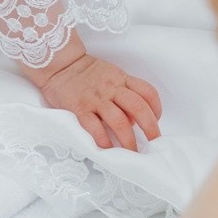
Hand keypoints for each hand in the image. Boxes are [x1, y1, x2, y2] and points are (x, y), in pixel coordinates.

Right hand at [31, 51, 163, 151]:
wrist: (61, 64)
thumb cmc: (87, 73)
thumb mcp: (111, 75)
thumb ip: (124, 93)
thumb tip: (133, 120)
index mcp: (121, 79)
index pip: (147, 92)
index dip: (157, 108)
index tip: (157, 120)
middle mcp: (112, 88)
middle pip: (138, 108)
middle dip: (150, 127)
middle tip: (153, 143)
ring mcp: (96, 99)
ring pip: (119, 121)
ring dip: (128, 140)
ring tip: (132, 152)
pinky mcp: (79, 108)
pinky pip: (94, 127)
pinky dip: (103, 140)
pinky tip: (108, 149)